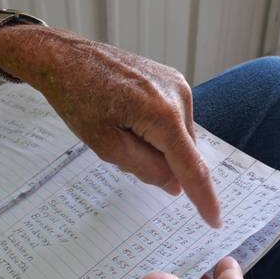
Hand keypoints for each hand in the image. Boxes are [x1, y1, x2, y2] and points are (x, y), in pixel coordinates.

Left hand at [0, 26, 221, 227]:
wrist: (64, 57)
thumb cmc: (77, 97)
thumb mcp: (105, 145)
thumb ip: (144, 168)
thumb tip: (174, 185)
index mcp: (162, 113)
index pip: (190, 166)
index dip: (203, 197)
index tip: (215, 220)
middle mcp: (178, 95)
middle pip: (182, 152)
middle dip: (159, 162)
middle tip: (119, 146)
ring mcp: (176, 84)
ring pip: (177, 138)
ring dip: (155, 145)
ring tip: (118, 124)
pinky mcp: (171, 80)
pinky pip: (172, 120)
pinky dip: (154, 130)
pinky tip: (126, 117)